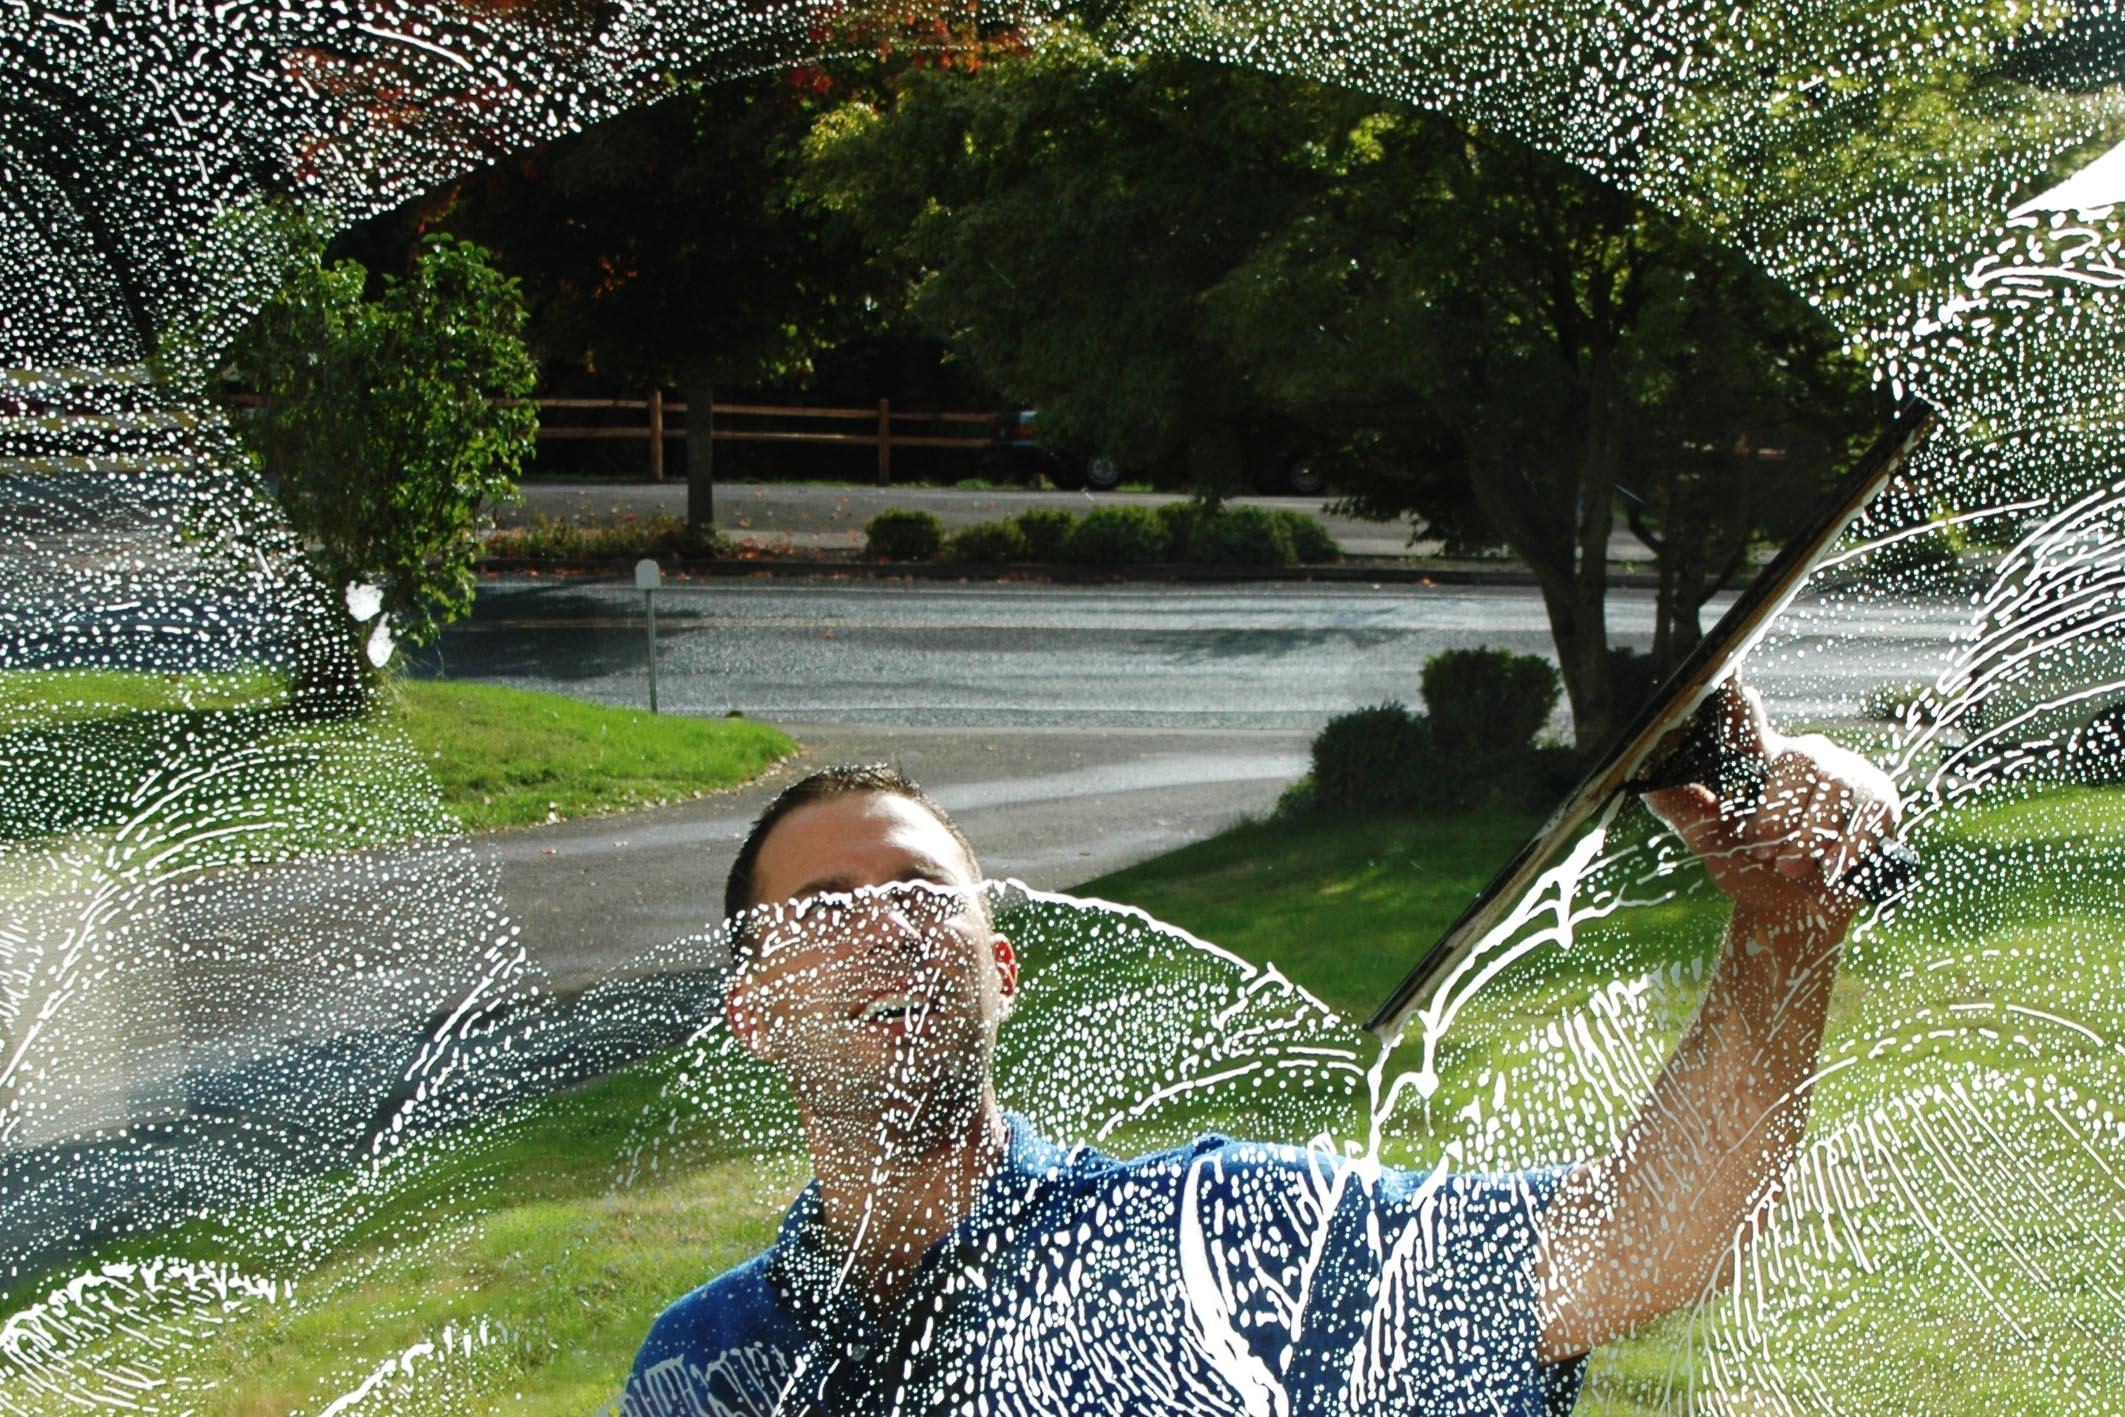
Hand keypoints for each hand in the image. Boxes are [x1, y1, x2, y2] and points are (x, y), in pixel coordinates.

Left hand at [1642, 685, 1902, 931]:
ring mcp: (1846, 774)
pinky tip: (1831, 867)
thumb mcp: (1706, 837)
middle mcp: (1804, 755)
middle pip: (1797, 761)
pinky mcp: (1878, 799)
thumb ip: (1679, 805)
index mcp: (1759, 758)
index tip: (1731, 678)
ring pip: (1833, 788)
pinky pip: (1867, 814)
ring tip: (1792, 865)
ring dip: (1808, 838)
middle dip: (1778, 814)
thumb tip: (1643, 777)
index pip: (1747, 720)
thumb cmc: (1746, 866)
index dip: (1741, 700)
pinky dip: (1844, 848)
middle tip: (1763, 849)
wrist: (1790, 912)